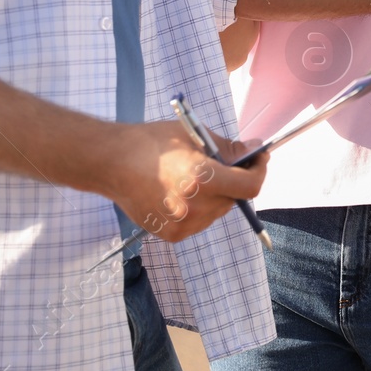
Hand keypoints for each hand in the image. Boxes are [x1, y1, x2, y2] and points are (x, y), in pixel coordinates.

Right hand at [104, 121, 267, 242]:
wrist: (111, 163)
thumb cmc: (151, 142)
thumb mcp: (194, 136)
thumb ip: (228, 148)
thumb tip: (254, 150)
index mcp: (202, 178)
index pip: (250, 186)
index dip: (259, 172)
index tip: (258, 160)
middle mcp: (195, 206)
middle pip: (234, 199)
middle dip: (235, 181)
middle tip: (224, 164)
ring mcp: (183, 224)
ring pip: (218, 211)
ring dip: (217, 195)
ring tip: (194, 178)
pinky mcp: (172, 235)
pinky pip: (200, 221)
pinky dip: (199, 207)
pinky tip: (180, 192)